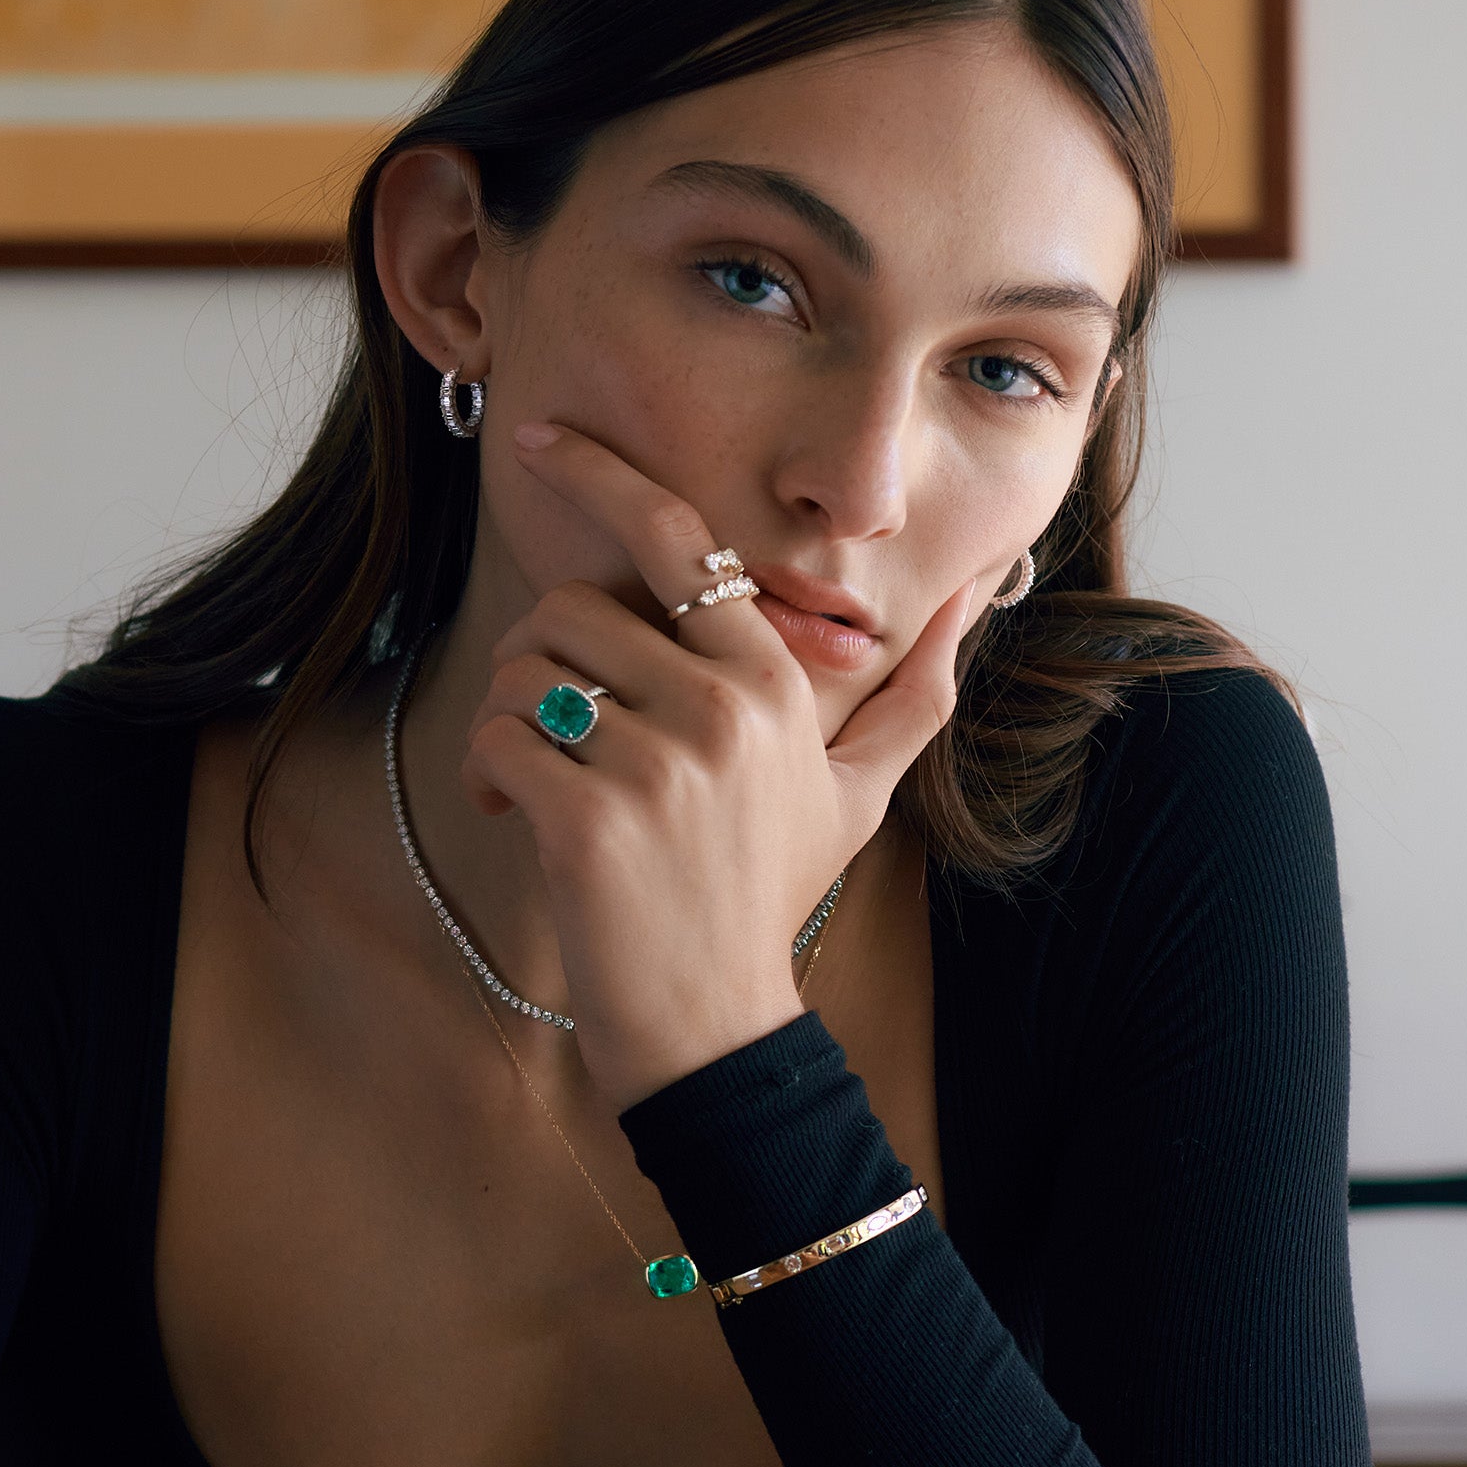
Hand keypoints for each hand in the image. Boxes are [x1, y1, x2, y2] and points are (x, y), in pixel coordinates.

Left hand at [459, 421, 974, 1112]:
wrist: (719, 1029)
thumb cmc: (772, 901)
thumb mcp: (860, 793)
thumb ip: (916, 690)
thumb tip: (981, 593)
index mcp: (775, 681)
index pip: (678, 540)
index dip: (602, 474)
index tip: (541, 437)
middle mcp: (723, 708)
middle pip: (572, 608)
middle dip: (539, 666)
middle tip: (551, 735)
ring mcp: (657, 763)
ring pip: (523, 670)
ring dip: (507, 721)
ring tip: (535, 784)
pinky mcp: (589, 818)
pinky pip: (495, 738)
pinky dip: (485, 774)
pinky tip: (510, 816)